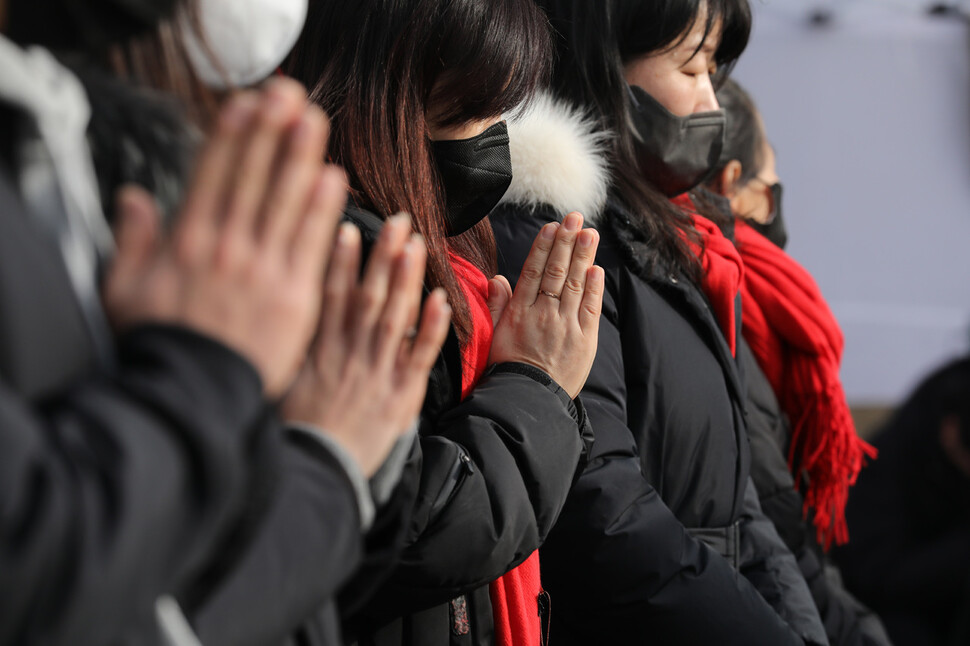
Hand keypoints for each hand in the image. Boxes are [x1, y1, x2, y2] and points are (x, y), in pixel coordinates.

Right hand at [102, 79, 345, 397]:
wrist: (195, 396)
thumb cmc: (162, 344)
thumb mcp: (125, 290)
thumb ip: (131, 241)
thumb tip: (134, 200)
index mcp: (187, 243)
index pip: (213, 176)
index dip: (233, 136)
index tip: (247, 103)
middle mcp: (227, 250)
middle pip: (252, 179)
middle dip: (270, 133)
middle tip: (288, 95)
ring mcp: (263, 272)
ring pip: (284, 204)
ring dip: (300, 158)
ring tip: (314, 122)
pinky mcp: (294, 297)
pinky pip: (310, 246)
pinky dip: (321, 212)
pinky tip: (332, 181)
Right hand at [282, 215, 450, 477]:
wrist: (321, 472)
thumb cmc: (301, 429)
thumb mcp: (285, 382)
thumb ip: (295, 345)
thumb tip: (289, 308)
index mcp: (322, 350)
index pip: (332, 296)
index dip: (341, 260)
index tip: (347, 226)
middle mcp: (350, 354)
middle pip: (369, 297)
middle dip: (384, 257)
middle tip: (398, 222)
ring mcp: (378, 373)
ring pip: (395, 318)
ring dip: (408, 280)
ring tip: (418, 246)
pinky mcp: (401, 395)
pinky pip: (419, 357)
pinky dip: (430, 328)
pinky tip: (441, 300)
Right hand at [488, 212, 603, 397]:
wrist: (528, 400)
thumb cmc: (508, 368)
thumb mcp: (494, 335)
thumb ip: (498, 304)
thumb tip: (497, 278)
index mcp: (520, 311)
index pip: (534, 271)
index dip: (544, 246)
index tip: (552, 227)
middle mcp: (544, 313)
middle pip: (557, 271)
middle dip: (567, 242)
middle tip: (575, 218)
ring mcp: (565, 326)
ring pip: (575, 284)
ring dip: (583, 256)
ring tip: (589, 232)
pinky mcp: (584, 340)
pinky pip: (590, 309)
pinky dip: (593, 288)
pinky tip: (596, 268)